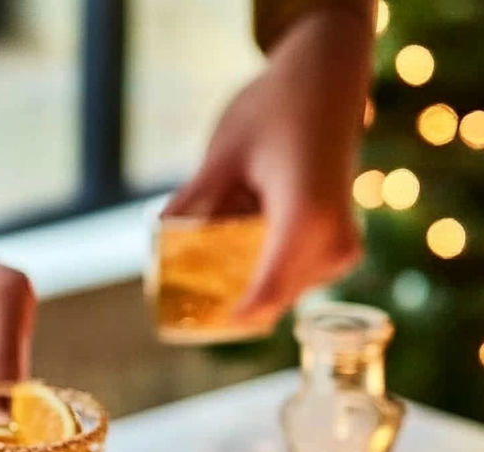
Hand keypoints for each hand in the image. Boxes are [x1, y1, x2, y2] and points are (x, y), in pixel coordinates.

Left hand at [163, 10, 373, 326]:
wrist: (329, 79)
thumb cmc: (277, 107)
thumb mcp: (224, 152)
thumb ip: (192, 199)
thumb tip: (155, 232)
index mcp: (305, 217)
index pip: (268, 292)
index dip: (236, 317)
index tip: (202, 329)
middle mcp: (331, 240)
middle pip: (271, 300)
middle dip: (230, 297)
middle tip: (190, 284)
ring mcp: (341, 248)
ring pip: (282, 293)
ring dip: (247, 280)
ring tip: (232, 228)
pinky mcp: (341, 250)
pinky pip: (294, 280)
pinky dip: (265, 269)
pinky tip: (249, 229)